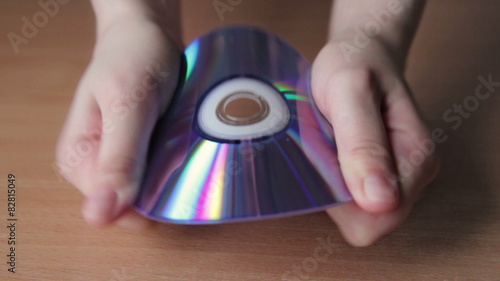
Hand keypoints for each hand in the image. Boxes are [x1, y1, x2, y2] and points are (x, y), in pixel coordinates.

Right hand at [56, 15, 180, 228]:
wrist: (146, 35)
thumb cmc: (132, 59)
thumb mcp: (128, 104)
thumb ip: (118, 158)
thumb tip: (98, 215)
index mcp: (78, 162)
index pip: (117, 212)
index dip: (150, 200)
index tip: (172, 170)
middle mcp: (96, 168)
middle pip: (138, 204)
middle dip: (164, 182)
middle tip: (176, 142)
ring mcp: (119, 161)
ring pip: (154, 189)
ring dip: (175, 171)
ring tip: (180, 136)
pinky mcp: (140, 153)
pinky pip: (163, 173)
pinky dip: (179, 161)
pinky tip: (183, 139)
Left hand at [312, 38, 439, 245]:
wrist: (362, 51)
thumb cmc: (355, 63)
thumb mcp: (350, 92)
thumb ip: (362, 144)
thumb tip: (379, 202)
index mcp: (415, 158)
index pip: (376, 219)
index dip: (340, 202)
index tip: (324, 161)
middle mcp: (412, 174)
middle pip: (365, 221)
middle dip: (335, 194)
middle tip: (325, 148)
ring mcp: (396, 176)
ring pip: (354, 213)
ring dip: (331, 185)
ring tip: (327, 145)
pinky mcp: (378, 174)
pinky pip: (349, 197)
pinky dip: (331, 179)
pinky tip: (328, 151)